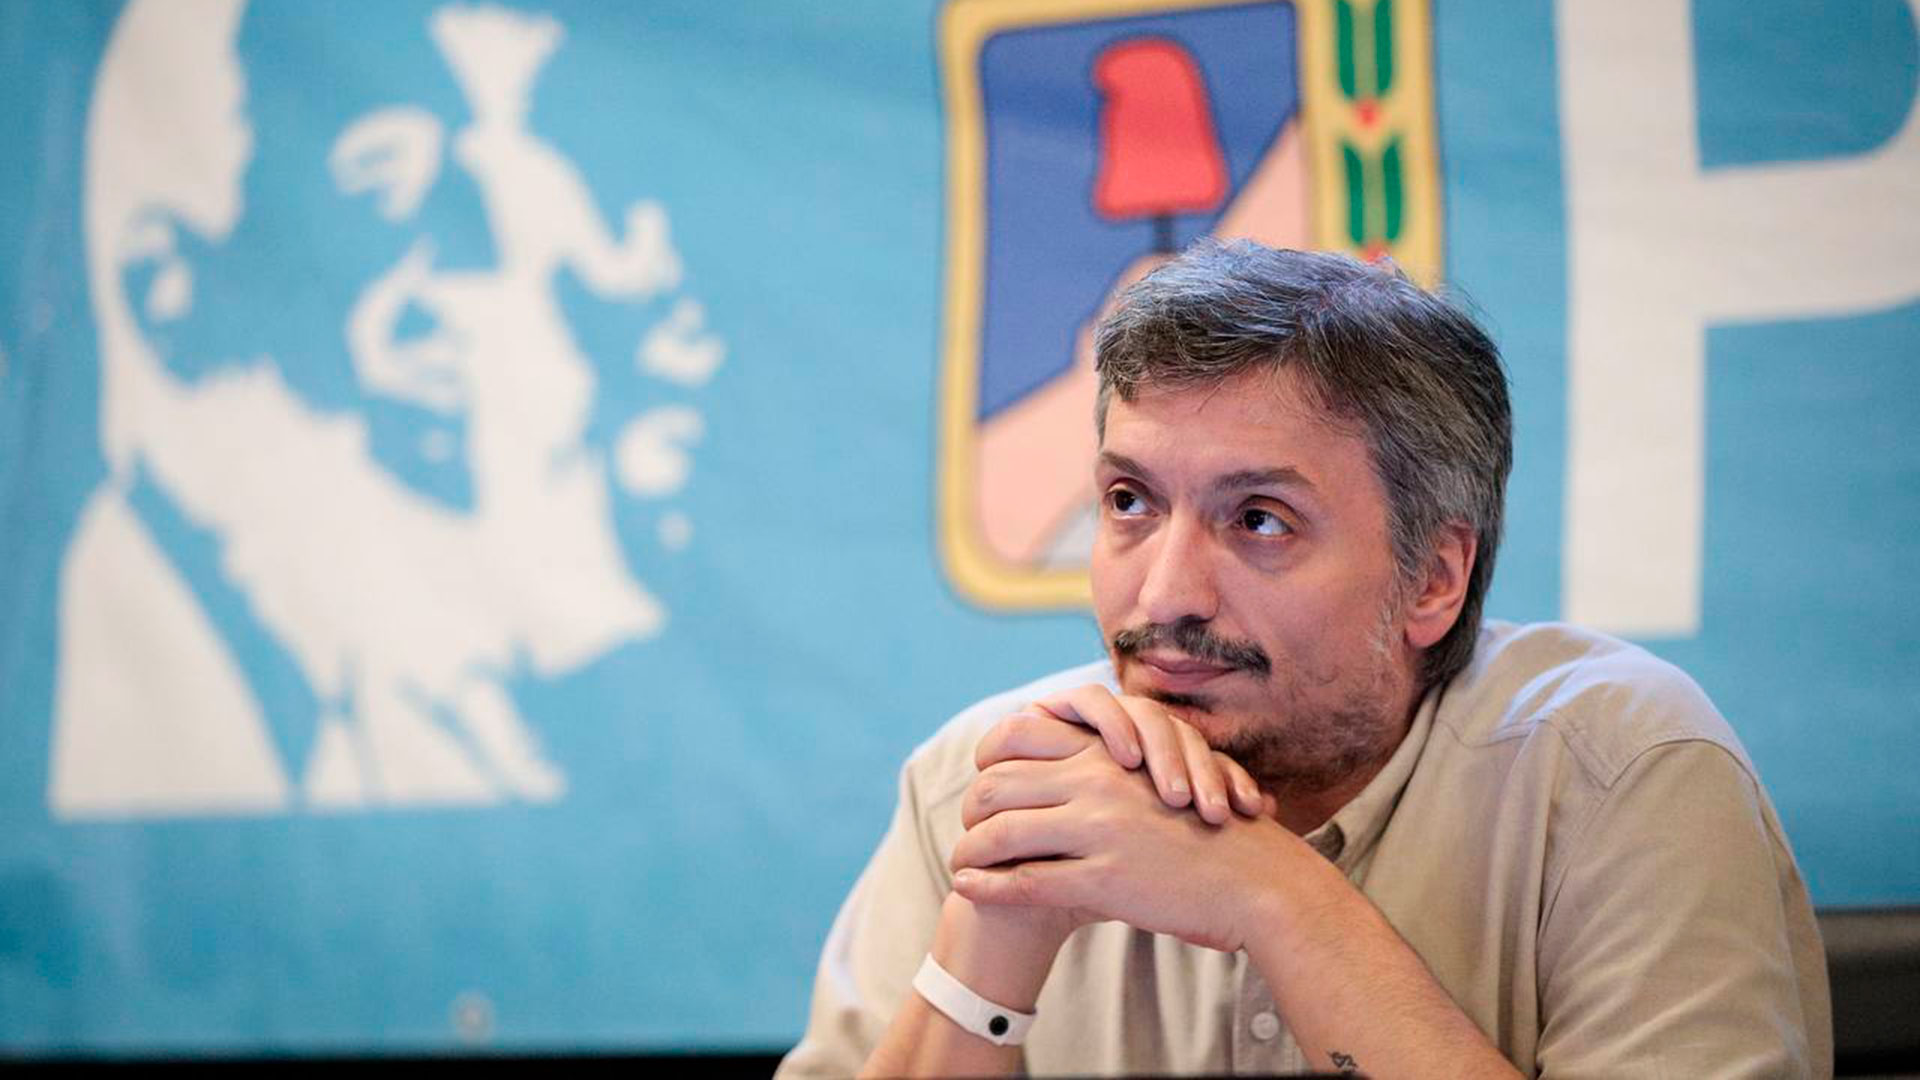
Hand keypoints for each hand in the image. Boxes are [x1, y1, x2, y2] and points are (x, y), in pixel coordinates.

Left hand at [952, 711, 1308, 951]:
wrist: (1258, 880)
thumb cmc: (1215, 835)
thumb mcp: (1164, 779)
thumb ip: (1120, 770)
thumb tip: (1081, 770)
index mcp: (1110, 754)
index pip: (1022, 735)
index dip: (989, 757)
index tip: (980, 779)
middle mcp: (1098, 783)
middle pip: (999, 784)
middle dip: (971, 808)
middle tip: (963, 827)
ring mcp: (1098, 830)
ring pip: (1001, 834)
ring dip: (968, 851)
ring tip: (957, 863)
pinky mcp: (1103, 879)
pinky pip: (1024, 882)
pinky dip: (987, 887)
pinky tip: (968, 889)